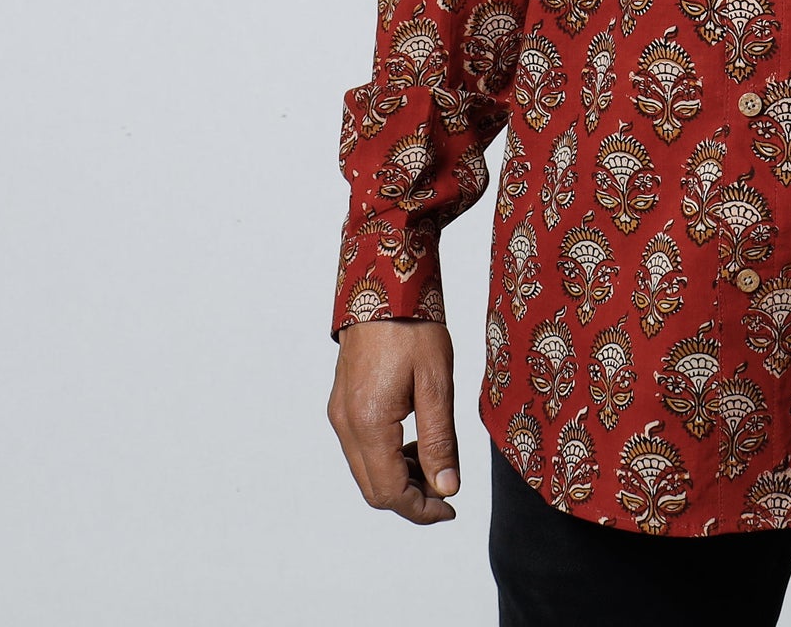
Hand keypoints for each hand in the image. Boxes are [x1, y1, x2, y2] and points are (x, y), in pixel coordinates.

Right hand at [327, 319, 460, 523]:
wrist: (384, 283)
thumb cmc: (414, 326)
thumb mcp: (436, 383)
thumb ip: (439, 440)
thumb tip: (446, 487)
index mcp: (368, 423)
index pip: (390, 492)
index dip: (421, 509)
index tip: (450, 508)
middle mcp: (346, 424)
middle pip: (373, 488)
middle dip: (410, 497)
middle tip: (447, 489)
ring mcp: (340, 413)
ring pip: (366, 470)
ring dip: (399, 477)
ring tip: (435, 462)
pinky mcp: (342, 402)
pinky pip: (361, 447)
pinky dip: (387, 456)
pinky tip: (414, 441)